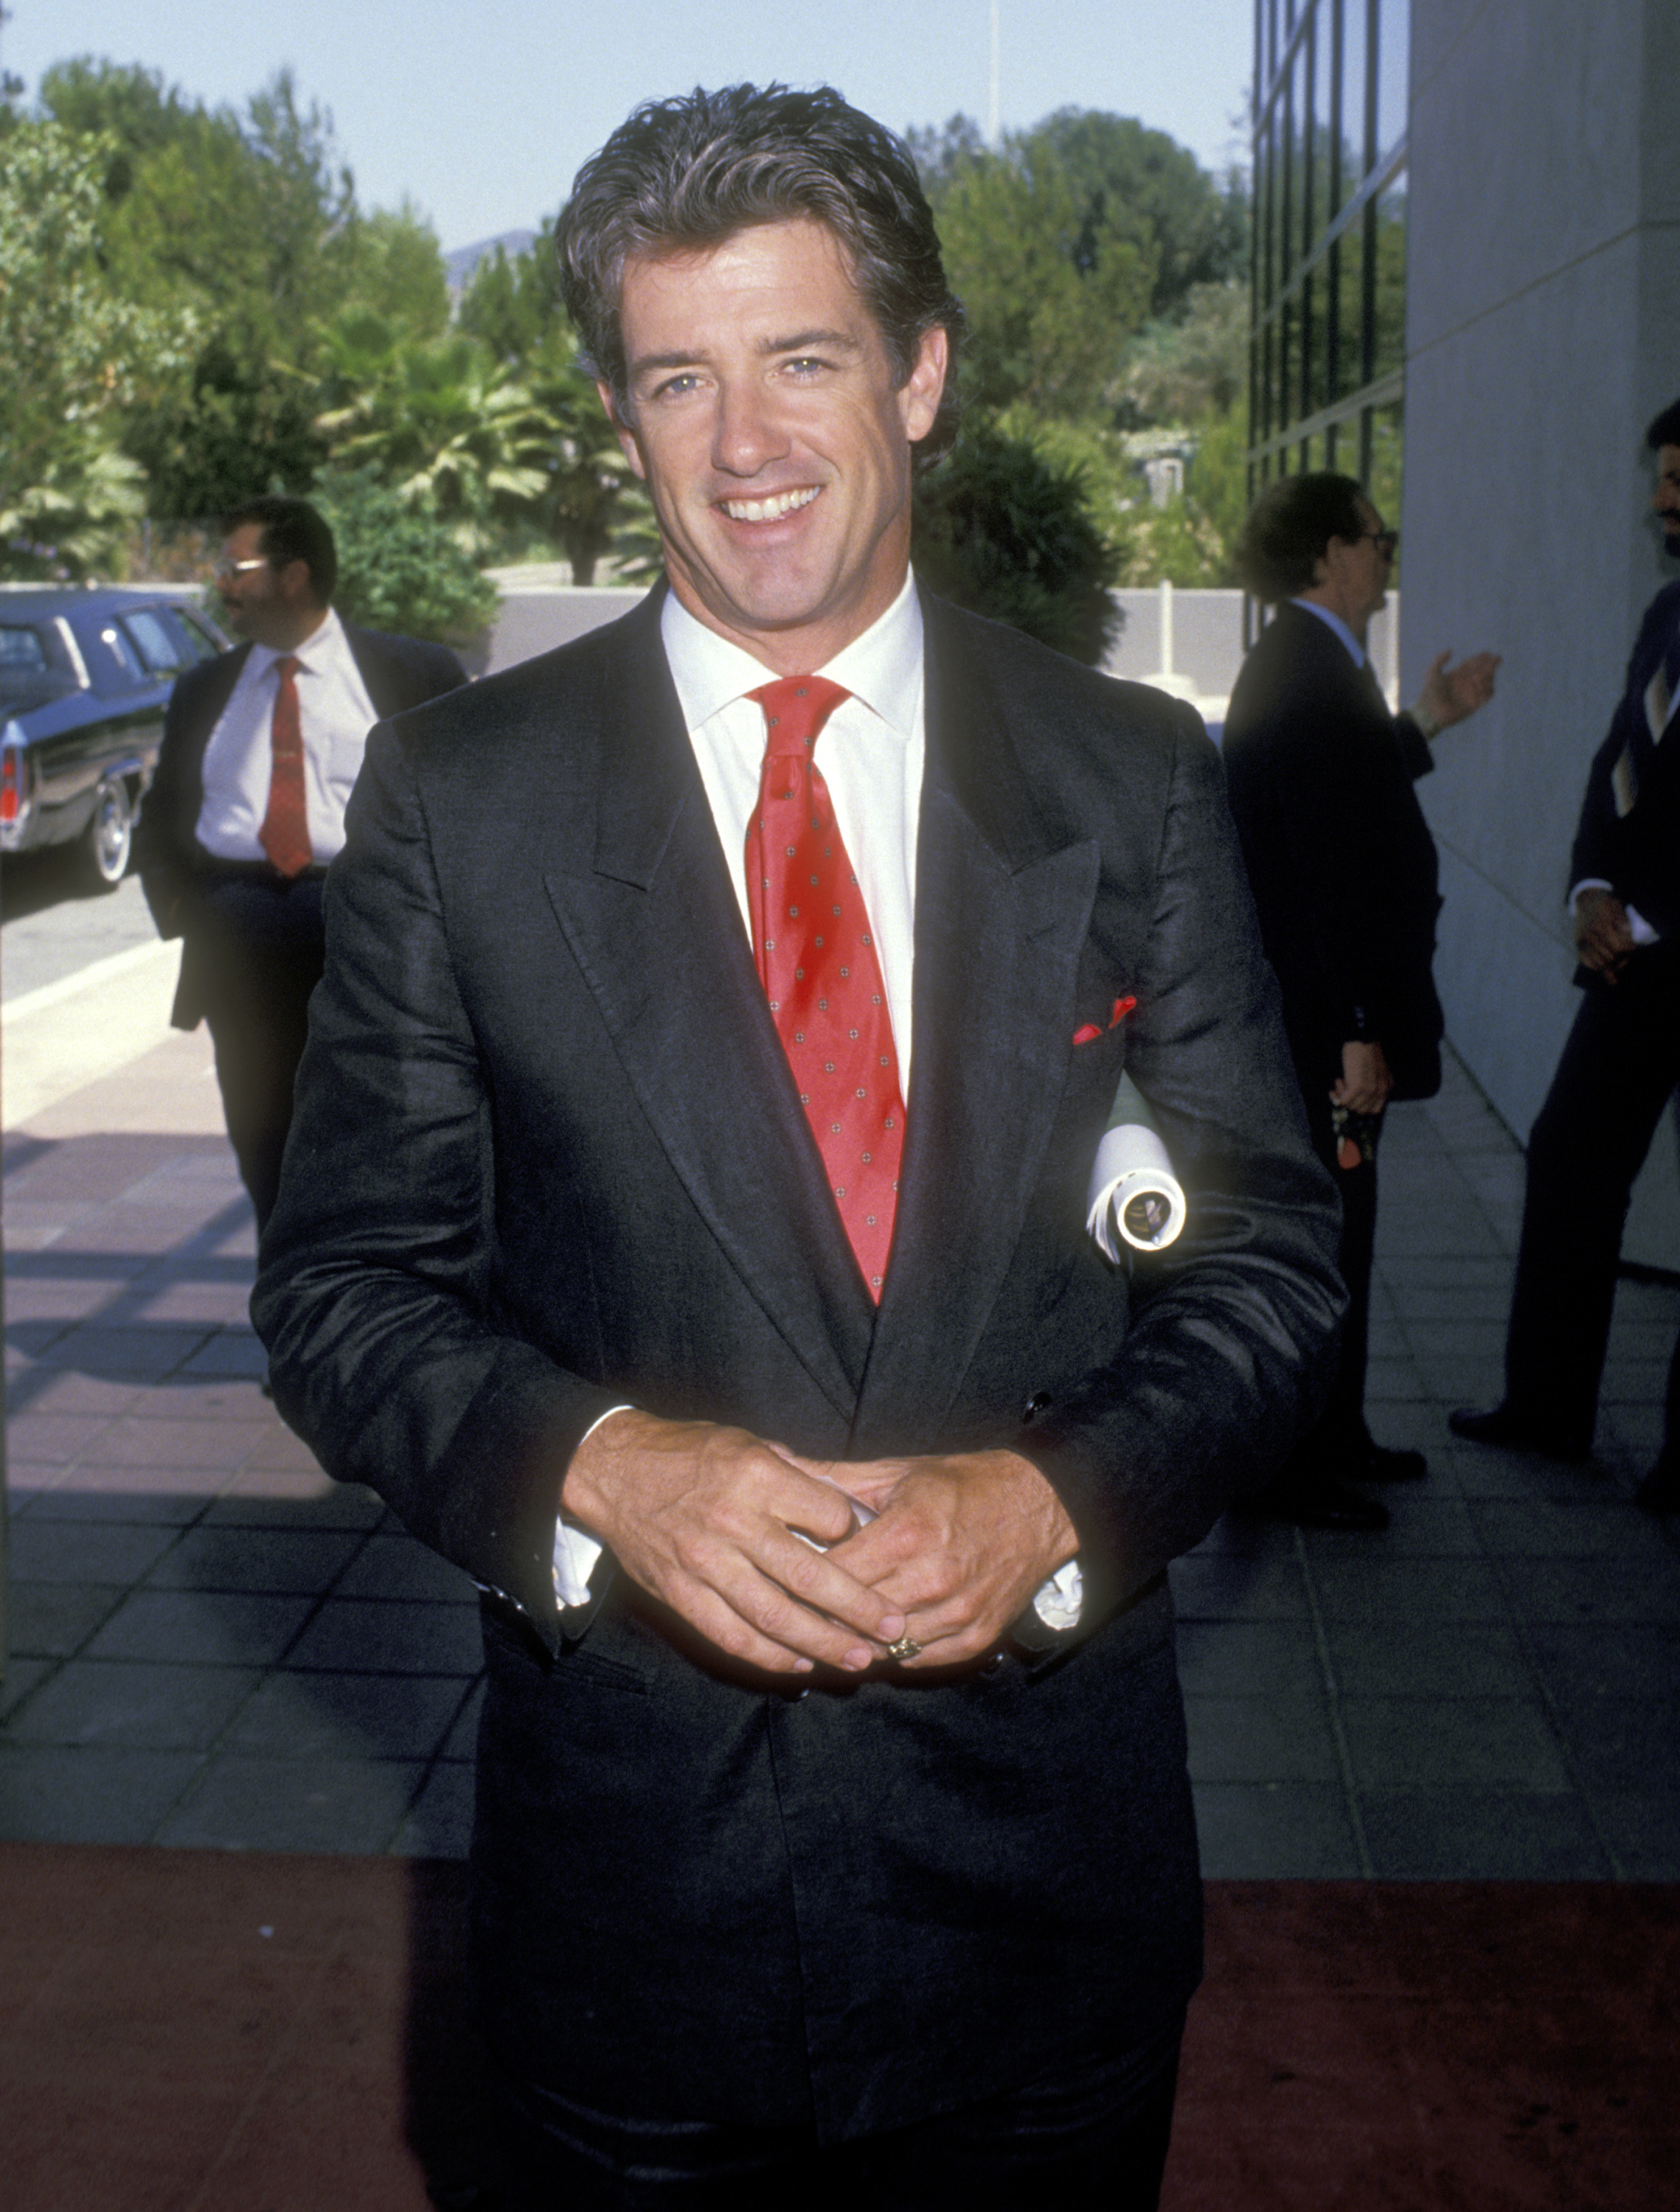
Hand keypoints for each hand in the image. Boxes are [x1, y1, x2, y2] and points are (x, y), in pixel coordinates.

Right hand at [560, 1410, 907, 1675]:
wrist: (612, 1469)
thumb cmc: (688, 1452)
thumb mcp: (747, 1442)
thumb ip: (795, 1475)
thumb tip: (845, 1509)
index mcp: (757, 1477)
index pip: (829, 1517)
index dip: (857, 1534)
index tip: (873, 1548)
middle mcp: (734, 1522)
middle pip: (811, 1576)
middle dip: (859, 1608)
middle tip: (894, 1628)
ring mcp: (705, 1562)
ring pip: (775, 1616)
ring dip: (823, 1643)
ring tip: (859, 1659)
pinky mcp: (680, 1592)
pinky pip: (731, 1635)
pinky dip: (769, 1656)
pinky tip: (800, 1664)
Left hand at [778, 1446, 1079, 1669]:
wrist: (1041, 1507)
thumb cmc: (965, 1485)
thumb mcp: (897, 1472)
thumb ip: (833, 1478)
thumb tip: (779, 1464)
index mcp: (909, 1533)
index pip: (833, 1573)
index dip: (799, 1577)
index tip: (777, 1576)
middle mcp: (933, 1580)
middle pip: (851, 1615)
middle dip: (817, 1613)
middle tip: (788, 1608)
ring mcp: (956, 1614)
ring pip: (880, 1646)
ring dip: (850, 1639)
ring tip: (823, 1627)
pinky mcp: (974, 1639)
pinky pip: (915, 1659)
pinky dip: (890, 1651)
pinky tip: (870, 1637)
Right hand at [1330, 1038, 1392, 1115]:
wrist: (1362, 1040)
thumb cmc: (1366, 1051)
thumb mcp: (1376, 1071)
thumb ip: (1373, 1084)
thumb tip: (1356, 1096)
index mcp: (1387, 1087)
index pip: (1375, 1109)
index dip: (1360, 1104)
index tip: (1351, 1096)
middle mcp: (1381, 1091)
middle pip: (1362, 1110)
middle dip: (1350, 1101)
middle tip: (1342, 1087)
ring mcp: (1370, 1090)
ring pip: (1352, 1107)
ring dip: (1342, 1096)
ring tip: (1339, 1081)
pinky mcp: (1358, 1088)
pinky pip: (1344, 1101)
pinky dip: (1338, 1094)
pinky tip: (1337, 1081)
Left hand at [1415, 649, 1500, 732]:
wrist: (1430, 711)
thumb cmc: (1430, 692)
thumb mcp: (1432, 672)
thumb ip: (1439, 660)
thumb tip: (1451, 650)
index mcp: (1458, 674)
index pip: (1473, 664)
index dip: (1481, 658)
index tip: (1488, 654)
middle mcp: (1466, 682)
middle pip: (1483, 671)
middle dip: (1491, 664)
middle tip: (1496, 659)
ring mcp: (1471, 693)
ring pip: (1487, 682)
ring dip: (1488, 677)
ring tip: (1477, 678)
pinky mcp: (1474, 704)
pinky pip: (1486, 696)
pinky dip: (1488, 690)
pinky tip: (1482, 687)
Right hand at [1574, 887, 1634, 980]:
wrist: (1586, 899)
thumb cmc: (1605, 903)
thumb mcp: (1617, 906)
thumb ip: (1624, 921)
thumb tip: (1628, 936)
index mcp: (1602, 925)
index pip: (1618, 948)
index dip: (1628, 951)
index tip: (1632, 949)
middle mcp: (1590, 935)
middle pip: (1610, 958)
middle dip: (1621, 959)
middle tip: (1626, 956)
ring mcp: (1582, 941)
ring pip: (1599, 963)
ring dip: (1611, 965)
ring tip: (1618, 961)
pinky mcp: (1578, 944)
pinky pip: (1588, 962)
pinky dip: (1598, 965)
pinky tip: (1605, 962)